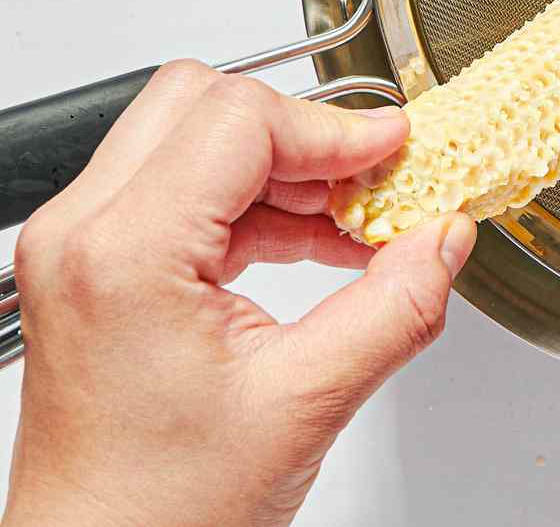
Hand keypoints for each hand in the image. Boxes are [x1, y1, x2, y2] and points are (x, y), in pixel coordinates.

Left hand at [3, 61, 476, 526]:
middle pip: (203, 103)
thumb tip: (446, 239)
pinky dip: (256, 201)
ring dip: (284, 167)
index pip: (238, 120)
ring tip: (356, 217)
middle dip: (303, 131)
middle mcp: (85, 234)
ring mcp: (83, 247)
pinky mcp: (97, 268)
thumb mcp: (303, 403)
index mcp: (124, 254)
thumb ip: (393, 308)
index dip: (333, 128)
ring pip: (192, 138)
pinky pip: (183, 190)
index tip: (395, 149)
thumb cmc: (158, 513)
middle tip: (374, 174)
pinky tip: (317, 241)